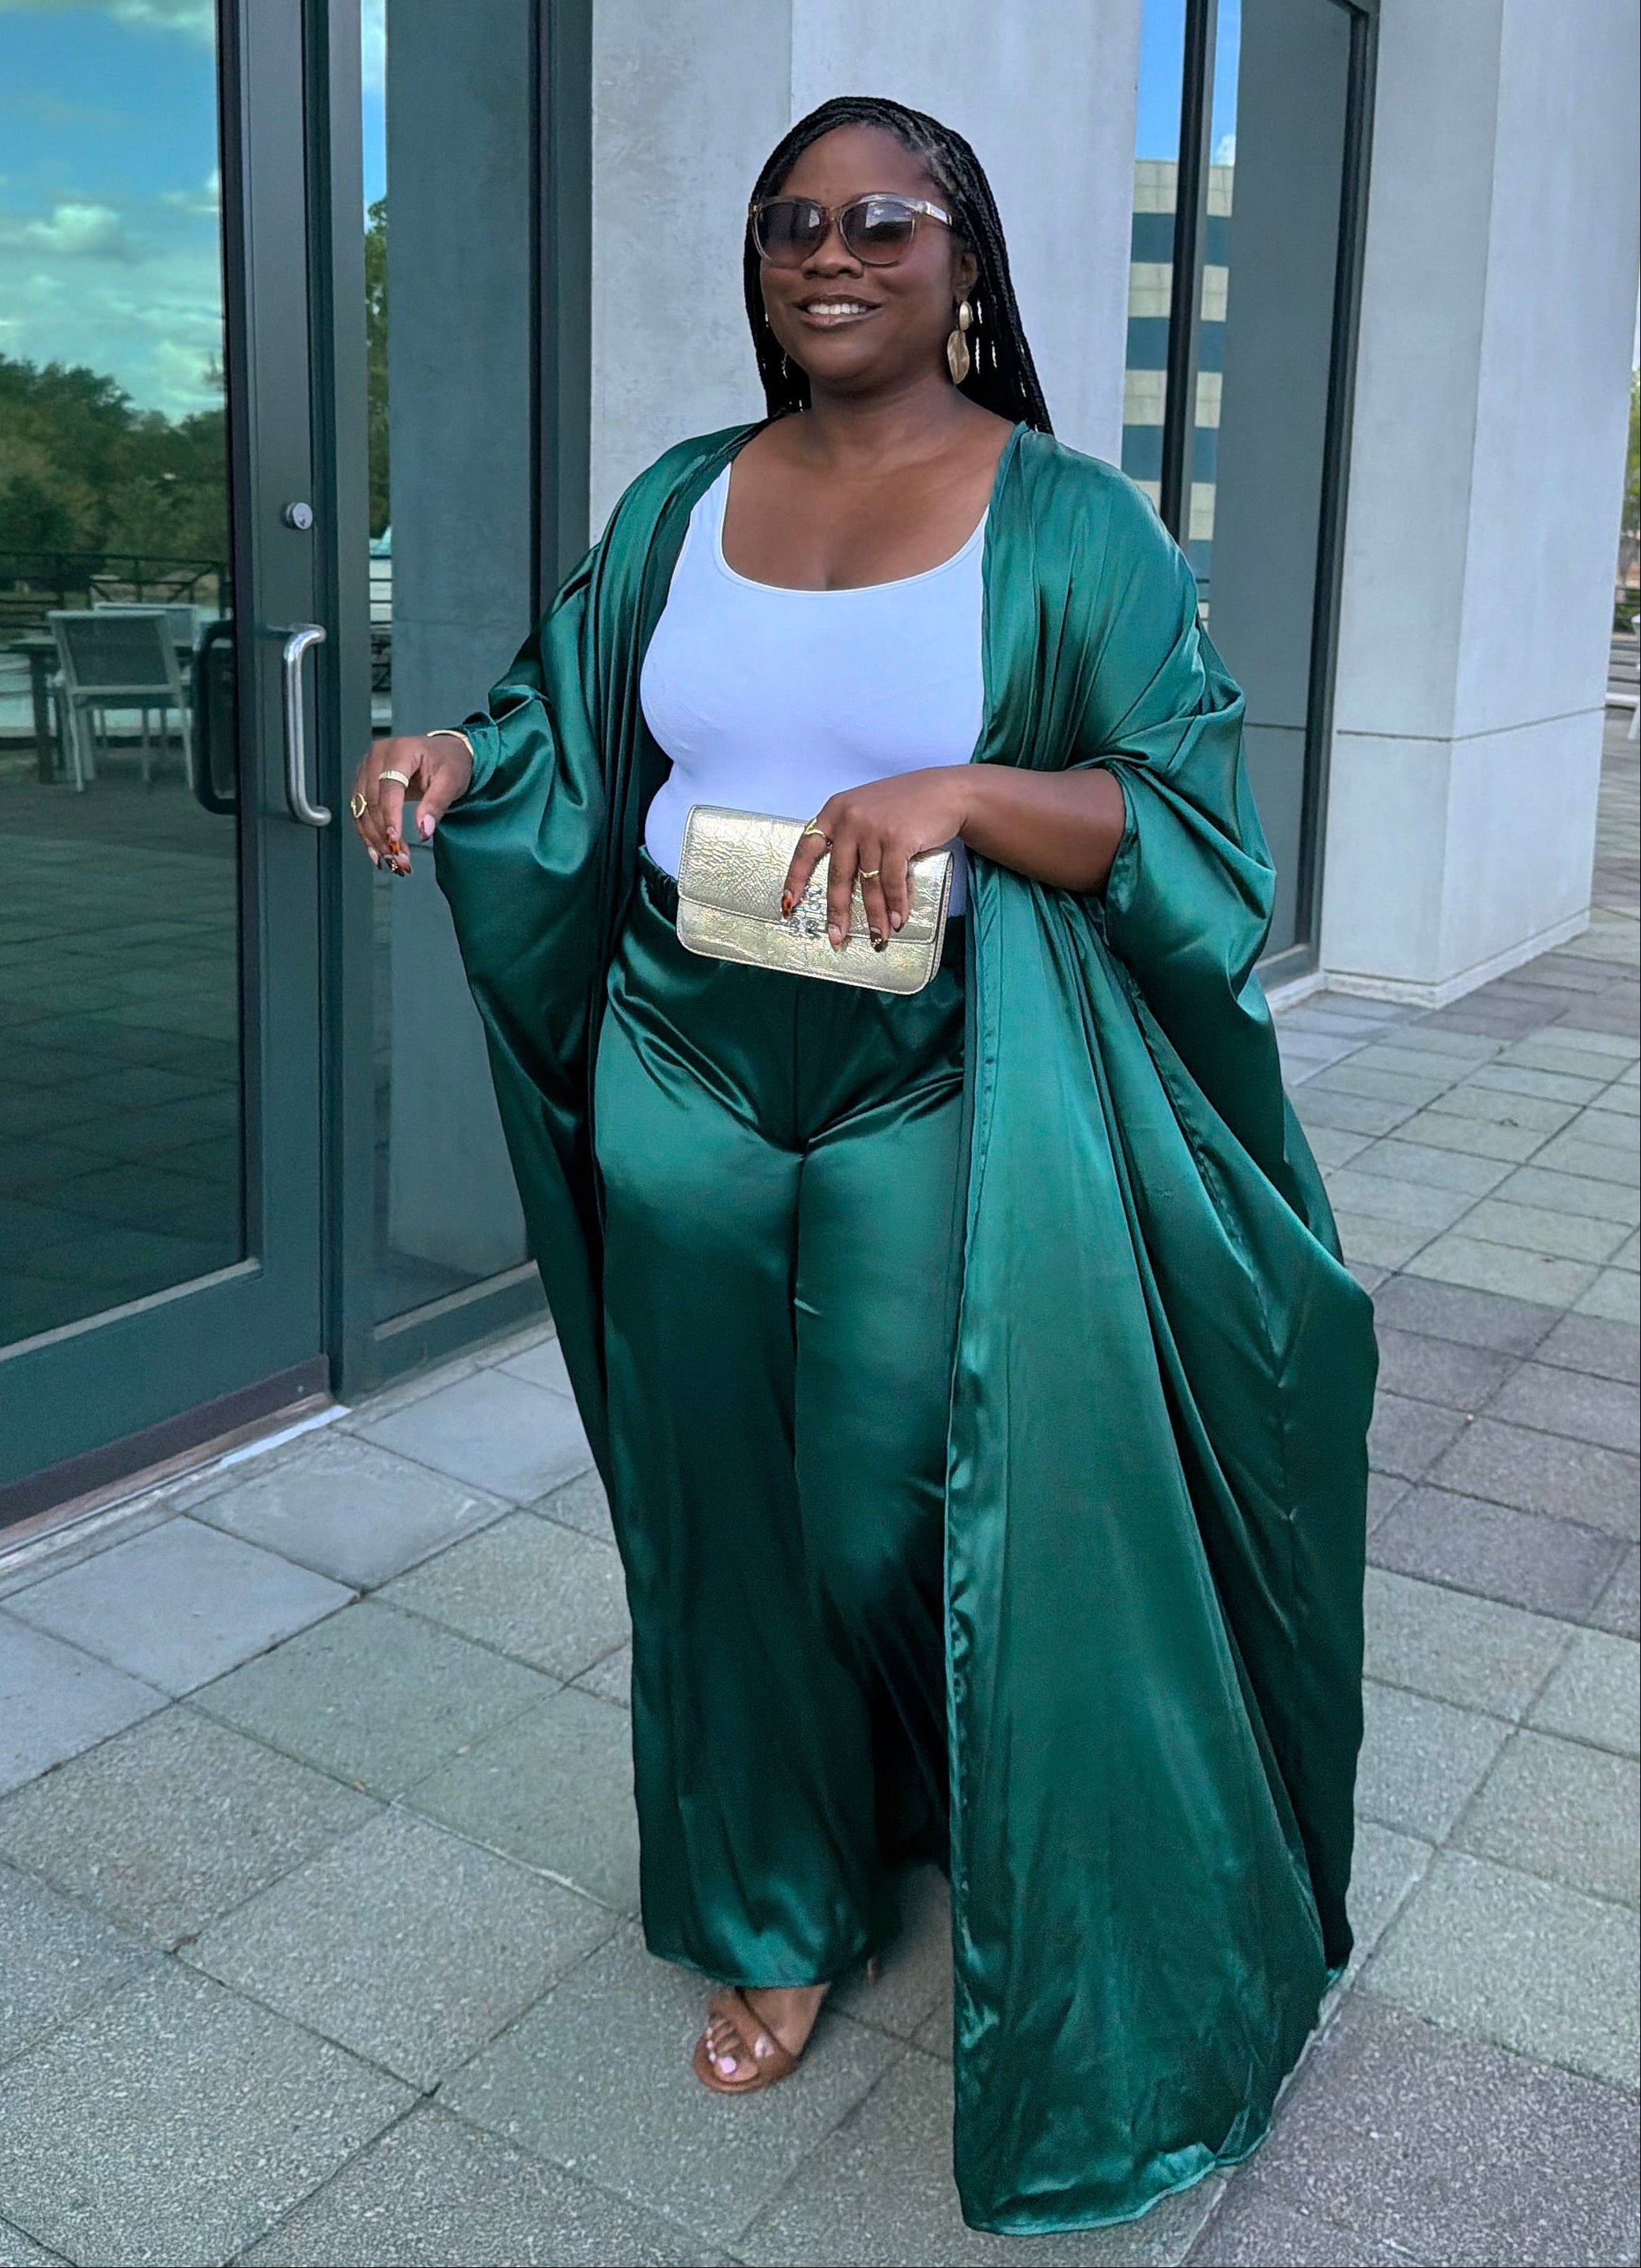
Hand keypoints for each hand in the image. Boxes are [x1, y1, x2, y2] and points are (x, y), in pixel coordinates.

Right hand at [349, 734, 472, 874]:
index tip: (395, 841)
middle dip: (384, 834)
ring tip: (392, 860)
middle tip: (399, 859)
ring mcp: (367, 768)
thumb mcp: (451, 781)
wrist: (444, 754)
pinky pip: (360, 811)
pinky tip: (377, 852)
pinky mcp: (363, 781)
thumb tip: (423, 830)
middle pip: (372, 801)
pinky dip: (368, 833)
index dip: (390, 817)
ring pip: (362, 809)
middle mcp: (377, 756)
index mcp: (400, 750)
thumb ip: (436, 805)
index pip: (389, 787)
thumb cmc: (450, 762)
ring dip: (374, 838)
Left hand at [780, 768, 970, 951]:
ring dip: (875, 915)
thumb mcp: (867, 809)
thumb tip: (844, 887)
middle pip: (838, 875)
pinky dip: (896, 904)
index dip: (795, 878)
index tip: (789, 904)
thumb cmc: (906, 804)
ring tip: (877, 937)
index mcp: (835, 810)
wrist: (945, 791)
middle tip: (835, 937)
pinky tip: (897, 920)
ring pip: (869, 884)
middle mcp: (850, 818)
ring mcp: (873, 828)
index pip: (806, 848)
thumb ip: (851, 837)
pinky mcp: (898, 839)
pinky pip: (893, 882)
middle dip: (837, 912)